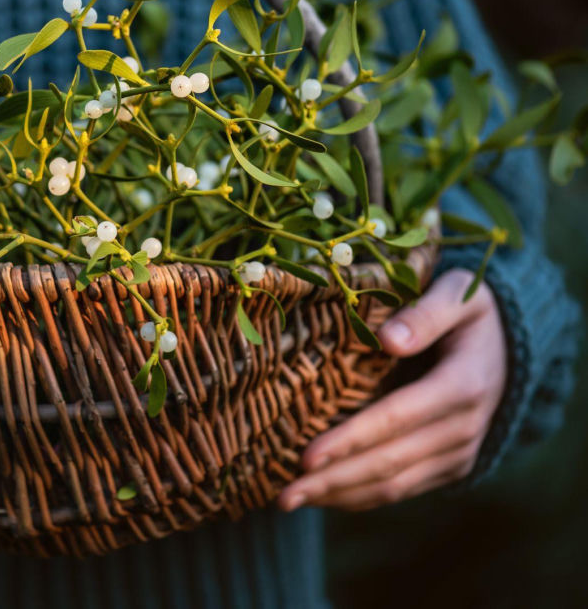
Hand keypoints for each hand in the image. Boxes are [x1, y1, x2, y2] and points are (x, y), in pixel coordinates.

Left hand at [278, 268, 506, 511]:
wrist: (513, 344)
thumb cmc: (470, 311)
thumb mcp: (458, 295)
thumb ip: (426, 314)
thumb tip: (388, 340)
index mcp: (462, 385)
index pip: (395, 419)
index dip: (350, 440)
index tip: (306, 457)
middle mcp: (462, 428)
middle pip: (389, 463)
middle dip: (332, 481)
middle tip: (282, 495)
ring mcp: (458, 452)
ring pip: (393, 486)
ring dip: (340, 496)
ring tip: (290, 499)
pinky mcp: (450, 465)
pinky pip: (403, 488)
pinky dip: (360, 496)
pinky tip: (322, 496)